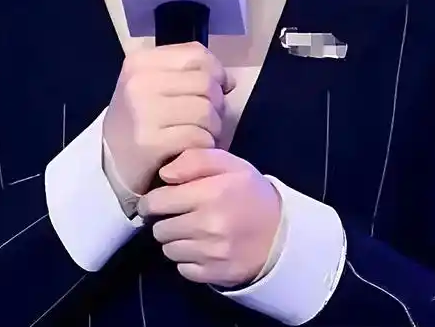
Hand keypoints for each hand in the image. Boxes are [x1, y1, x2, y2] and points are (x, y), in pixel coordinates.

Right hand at [102, 42, 234, 195]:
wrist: (112, 161)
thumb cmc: (142, 119)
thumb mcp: (155, 84)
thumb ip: (189, 72)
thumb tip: (230, 80)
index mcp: (140, 62)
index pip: (197, 55)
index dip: (216, 72)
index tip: (216, 88)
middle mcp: (139, 82)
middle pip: (205, 83)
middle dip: (217, 104)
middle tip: (207, 119)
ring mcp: (143, 112)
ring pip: (206, 111)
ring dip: (213, 128)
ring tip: (200, 134)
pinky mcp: (150, 142)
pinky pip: (199, 137)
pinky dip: (205, 146)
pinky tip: (192, 149)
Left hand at [139, 148, 281, 287]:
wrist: (281, 234)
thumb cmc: (249, 192)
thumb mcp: (229, 164)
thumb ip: (196, 160)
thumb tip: (164, 175)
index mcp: (212, 192)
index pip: (158, 201)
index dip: (153, 200)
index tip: (158, 199)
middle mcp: (210, 225)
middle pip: (160, 229)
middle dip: (164, 220)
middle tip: (177, 215)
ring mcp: (213, 253)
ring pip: (168, 250)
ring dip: (174, 240)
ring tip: (190, 230)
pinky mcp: (215, 275)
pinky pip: (182, 269)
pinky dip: (187, 259)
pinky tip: (201, 247)